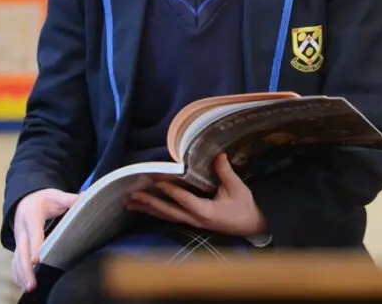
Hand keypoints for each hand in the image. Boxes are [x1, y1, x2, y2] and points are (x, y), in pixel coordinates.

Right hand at [11, 188, 78, 292]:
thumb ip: (69, 199)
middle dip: (26, 268)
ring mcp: (19, 240)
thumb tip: (86, 197)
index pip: (34, 233)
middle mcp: (22, 230)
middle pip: (22, 251)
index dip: (35, 246)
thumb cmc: (44, 200)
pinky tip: (22, 285)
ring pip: (17, 259)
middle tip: (32, 284)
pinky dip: (17, 273)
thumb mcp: (56, 195)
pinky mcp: (19, 247)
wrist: (26, 201)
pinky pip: (15, 262)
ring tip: (29, 288)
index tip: (37, 259)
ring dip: (21, 274)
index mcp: (32, 216)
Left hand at [127, 153, 267, 236]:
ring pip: (166, 216)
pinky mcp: (192, 221)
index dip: (170, 190)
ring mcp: (192, 223)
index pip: (185, 200)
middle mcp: (196, 219)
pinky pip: (170, 216)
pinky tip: (144, 207)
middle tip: (132, 195)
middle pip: (168, 212)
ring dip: (148, 209)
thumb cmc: (245, 207)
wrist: (252, 226)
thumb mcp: (238, 189)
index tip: (156, 180)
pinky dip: (156, 211)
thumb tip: (218, 155)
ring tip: (129, 203)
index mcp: (206, 212)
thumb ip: (226, 172)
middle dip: (150, 203)